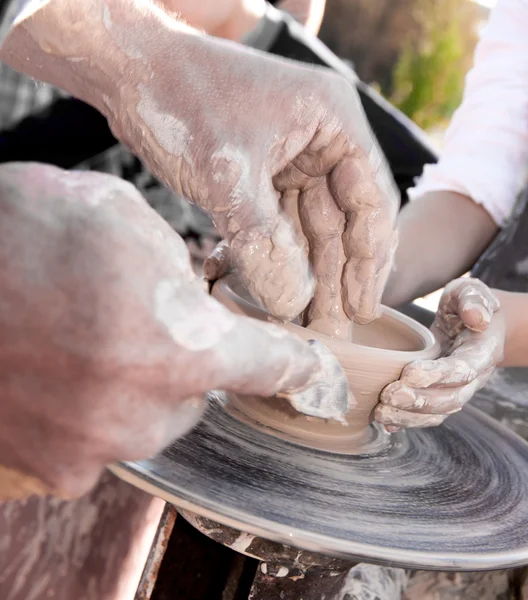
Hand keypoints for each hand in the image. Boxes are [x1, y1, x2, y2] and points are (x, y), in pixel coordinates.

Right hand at [0, 163, 336, 498]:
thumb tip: (196, 292)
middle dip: (186, 355)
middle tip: (141, 317)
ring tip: (92, 335)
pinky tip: (65, 364)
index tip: (308, 368)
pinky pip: (105, 436)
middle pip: (201, 390)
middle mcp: (145, 412)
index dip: (293, 363)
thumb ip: (178, 267)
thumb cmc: (18, 234)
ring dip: (139, 381)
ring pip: (154, 416)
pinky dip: (99, 406)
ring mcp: (97, 448)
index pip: (269, 366)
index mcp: (179, 347)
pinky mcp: (57, 468)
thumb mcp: (122, 220)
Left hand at [3, 0, 397, 333]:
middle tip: (335, 329)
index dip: (369, 260)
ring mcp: (290, 160)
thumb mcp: (229, 177)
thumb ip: (265, 244)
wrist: (129, 74)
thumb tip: (293, 305)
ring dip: (310, 275)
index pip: (371, 200)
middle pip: (342, 221)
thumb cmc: (181, 102)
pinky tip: (282, 294)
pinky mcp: (262, 176)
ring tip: (310, 323)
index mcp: (333, 122)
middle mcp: (319, 141)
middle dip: (337, 277)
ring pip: (310, 229)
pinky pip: (280, 226)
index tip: (363, 307)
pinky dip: (280, 258)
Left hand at [375, 278, 504, 429]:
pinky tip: (385, 423)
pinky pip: (428, 415)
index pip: (463, 369)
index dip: (437, 375)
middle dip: (418, 401)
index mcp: (482, 352)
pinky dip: (407, 422)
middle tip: (388, 396)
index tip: (408, 373)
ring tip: (381, 412)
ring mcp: (458, 389)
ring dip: (410, 417)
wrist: (473, 320)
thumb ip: (474, 299)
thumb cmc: (466, 303)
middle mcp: (474, 377)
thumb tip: (477, 318)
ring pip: (439, 412)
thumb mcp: (470, 291)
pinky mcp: (441, 394)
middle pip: (450, 399)